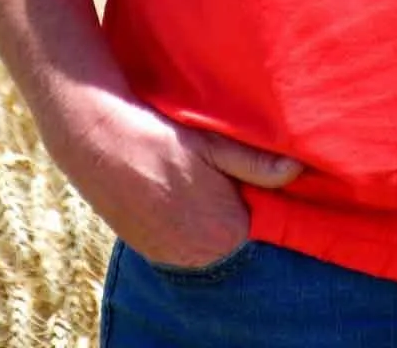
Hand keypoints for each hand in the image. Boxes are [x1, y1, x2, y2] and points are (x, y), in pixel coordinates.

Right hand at [46, 87, 303, 267]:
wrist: (98, 143)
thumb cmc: (161, 140)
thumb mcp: (215, 145)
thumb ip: (257, 164)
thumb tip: (297, 170)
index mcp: (226, 233)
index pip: (262, 219)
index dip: (260, 191)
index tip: (250, 169)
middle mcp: (200, 256)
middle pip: (235, 229)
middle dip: (235, 202)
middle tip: (220, 167)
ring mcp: (172, 257)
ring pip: (207, 234)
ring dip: (209, 210)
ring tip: (196, 175)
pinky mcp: (150, 251)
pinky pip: (182, 238)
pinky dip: (186, 218)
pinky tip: (176, 187)